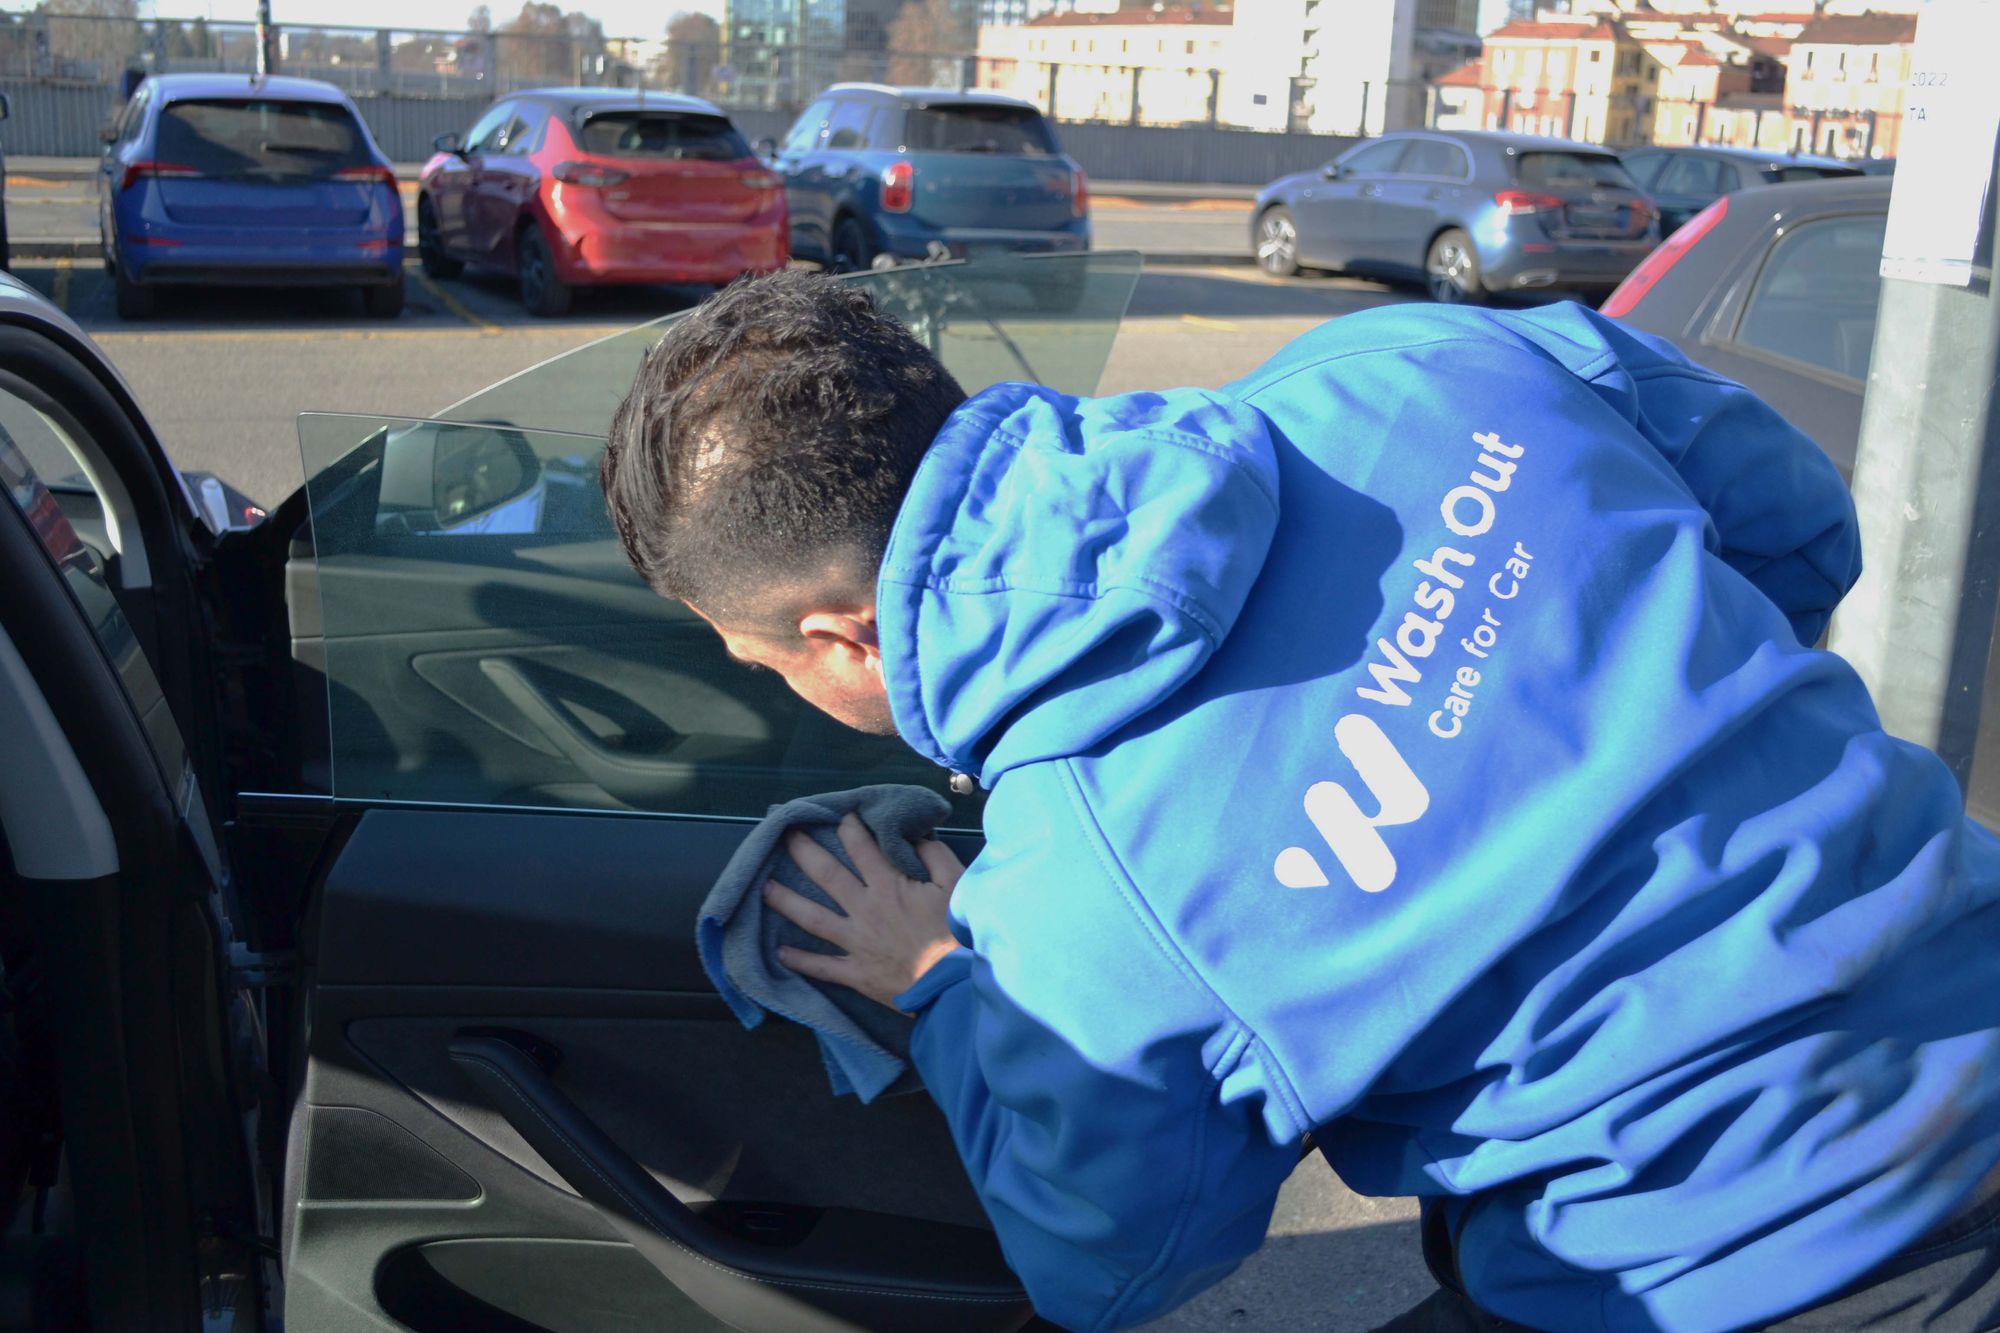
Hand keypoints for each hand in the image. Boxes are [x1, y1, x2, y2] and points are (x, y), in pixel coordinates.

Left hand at [765, 813, 964, 1011]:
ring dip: (787, 901)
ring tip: (765, 887)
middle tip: (785, 835)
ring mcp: (856, 942)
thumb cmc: (957, 933)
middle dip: (804, 852)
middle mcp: (865, 909)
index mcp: (888, 885)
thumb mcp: (956, 884)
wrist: (954, 983)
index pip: (861, 848)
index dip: (850, 828)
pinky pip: (822, 967)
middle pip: (827, 875)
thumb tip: (915, 839)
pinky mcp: (856, 973)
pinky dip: (800, 960)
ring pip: (813, 918)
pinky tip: (779, 951)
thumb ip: (934, 857)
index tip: (841, 816)